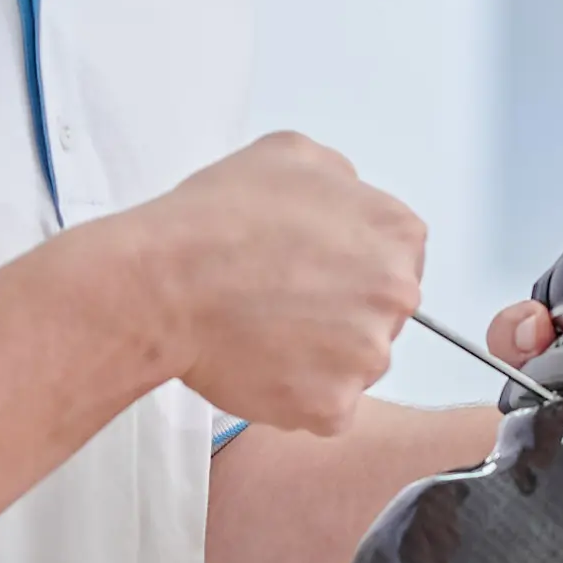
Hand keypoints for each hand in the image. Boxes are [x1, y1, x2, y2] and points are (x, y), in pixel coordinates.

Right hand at [114, 135, 424, 442]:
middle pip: (381, 315)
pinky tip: (260, 364)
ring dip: (318, 356)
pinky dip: (295, 395)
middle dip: (340, 313)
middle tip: (282, 303)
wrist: (167, 282)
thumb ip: (341, 180)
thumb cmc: (217, 221)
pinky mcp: (332, 405)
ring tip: (263, 330)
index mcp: (395, 233)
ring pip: (355, 364)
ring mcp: (367, 355)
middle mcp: (395, 295)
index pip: (396, 259)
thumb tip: (346, 203)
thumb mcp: (291, 154)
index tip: (314, 272)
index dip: (349, 267)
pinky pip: (325, 408)